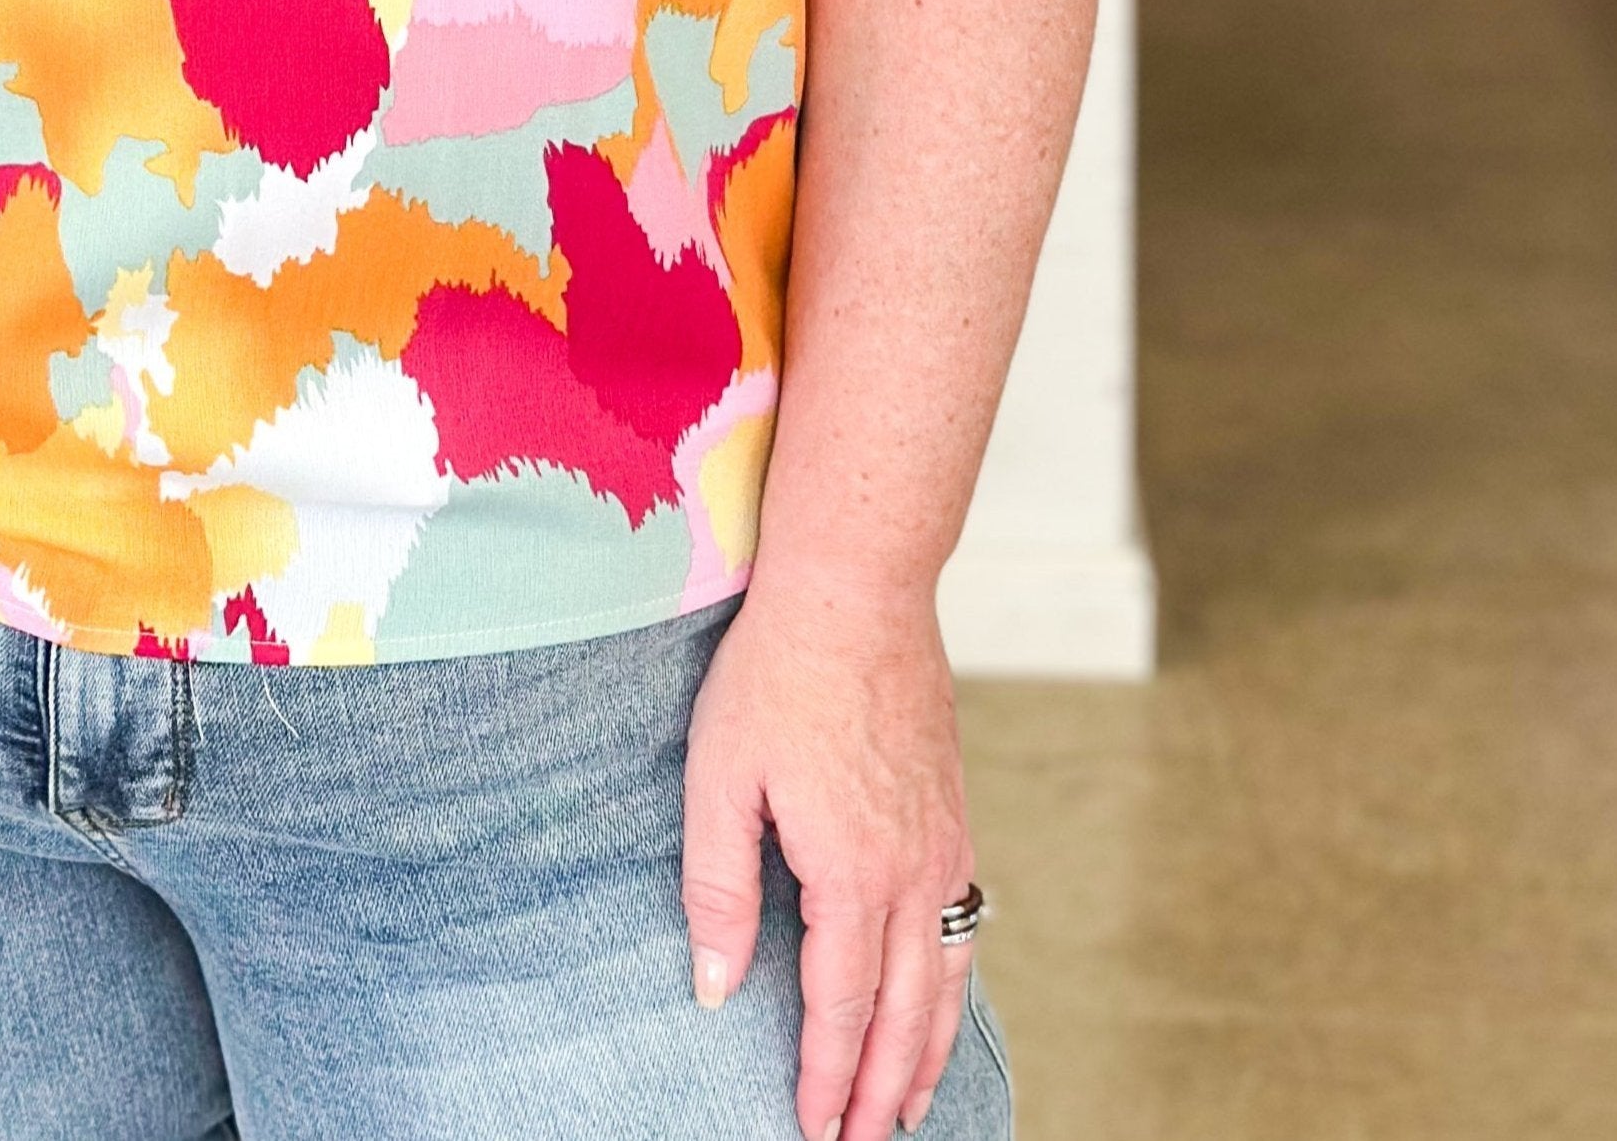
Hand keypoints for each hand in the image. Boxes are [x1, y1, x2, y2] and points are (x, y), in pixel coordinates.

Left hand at [681, 581, 976, 1140]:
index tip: (812, 1127)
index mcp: (848, 873)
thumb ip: (716, 887)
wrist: (858, 588)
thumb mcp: (719, 776)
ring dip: (926, 1051)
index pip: (840, 1006)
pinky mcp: (954, 813)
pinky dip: (952, 982)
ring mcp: (942, 842)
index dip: (824, 1074)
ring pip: (943, 977)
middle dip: (880, 1088)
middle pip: (902, 1011)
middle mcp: (909, 872)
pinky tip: (938, 998)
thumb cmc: (776, 672)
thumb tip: (713, 988)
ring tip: (907, 1106)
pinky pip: (961, 923)